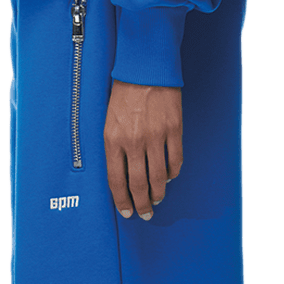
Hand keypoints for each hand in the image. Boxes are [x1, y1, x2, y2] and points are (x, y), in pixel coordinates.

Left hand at [104, 81, 182, 219]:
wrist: (145, 70)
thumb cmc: (123, 94)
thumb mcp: (108, 120)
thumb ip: (114, 146)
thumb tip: (121, 173)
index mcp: (113, 140)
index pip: (116, 180)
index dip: (121, 200)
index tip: (126, 211)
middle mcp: (133, 141)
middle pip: (138, 184)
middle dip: (141, 203)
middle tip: (145, 213)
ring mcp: (155, 136)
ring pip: (158, 176)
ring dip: (158, 193)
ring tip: (157, 199)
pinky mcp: (173, 130)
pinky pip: (175, 160)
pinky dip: (172, 173)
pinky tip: (169, 177)